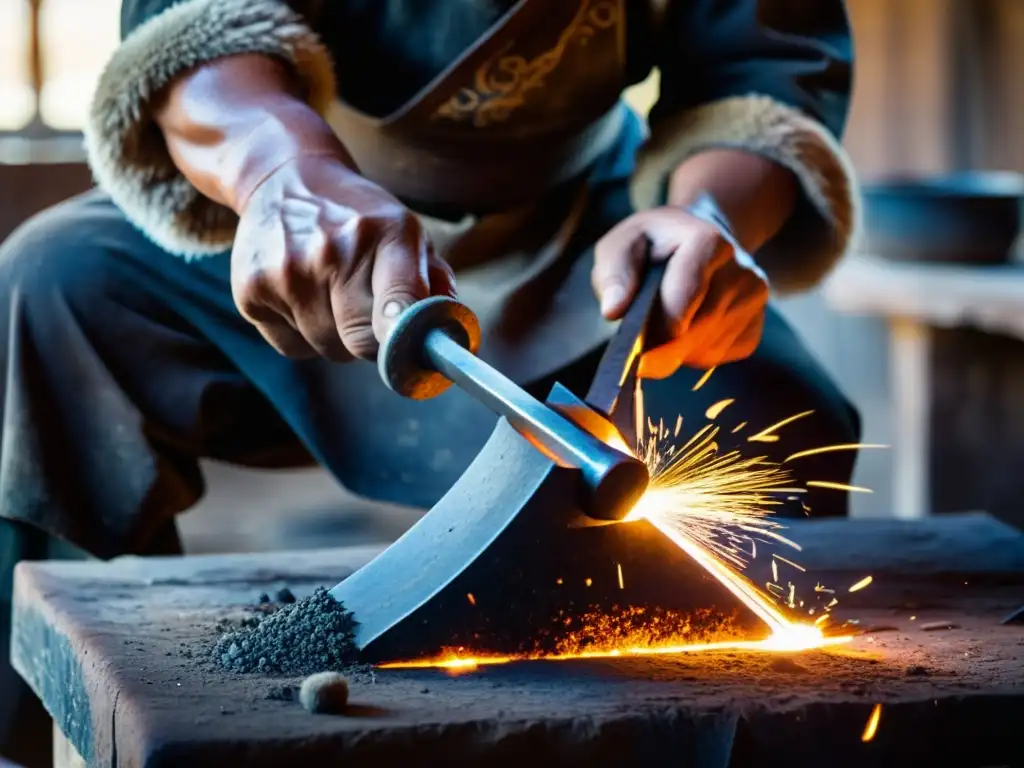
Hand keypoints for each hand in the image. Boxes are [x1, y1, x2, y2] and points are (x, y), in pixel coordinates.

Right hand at [230, 154, 455, 360]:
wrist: (284, 177)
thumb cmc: (358, 217)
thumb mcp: (405, 231)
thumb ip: (435, 281)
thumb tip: (450, 333)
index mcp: (385, 233)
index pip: (401, 301)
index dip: (408, 336)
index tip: (412, 352)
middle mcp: (332, 251)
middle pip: (363, 343)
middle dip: (374, 342)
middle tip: (371, 317)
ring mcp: (287, 273)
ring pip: (328, 350)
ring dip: (338, 338)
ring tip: (333, 296)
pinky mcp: (251, 292)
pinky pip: (293, 348)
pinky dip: (304, 336)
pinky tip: (304, 298)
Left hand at [593, 205, 768, 378]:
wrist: (701, 238)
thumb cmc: (655, 244)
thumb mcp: (623, 243)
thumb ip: (614, 273)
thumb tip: (613, 311)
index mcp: (709, 242)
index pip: (682, 300)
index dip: (656, 327)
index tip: (636, 341)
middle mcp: (742, 270)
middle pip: (697, 331)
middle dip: (662, 346)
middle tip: (640, 344)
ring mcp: (754, 299)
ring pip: (708, 349)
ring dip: (676, 352)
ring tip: (663, 327)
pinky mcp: (756, 325)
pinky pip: (719, 356)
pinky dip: (694, 355)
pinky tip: (686, 332)